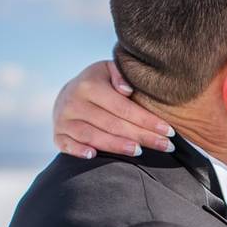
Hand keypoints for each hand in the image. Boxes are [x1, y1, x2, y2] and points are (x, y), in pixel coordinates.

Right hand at [52, 60, 175, 158]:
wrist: (70, 92)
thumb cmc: (100, 83)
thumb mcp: (109, 70)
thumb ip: (120, 75)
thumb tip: (127, 90)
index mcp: (89, 86)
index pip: (124, 108)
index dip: (147, 120)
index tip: (168, 131)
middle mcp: (73, 102)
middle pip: (113, 124)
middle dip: (142, 136)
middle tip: (165, 146)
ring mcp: (63, 120)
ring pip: (93, 136)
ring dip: (117, 146)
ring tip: (140, 152)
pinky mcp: (57, 134)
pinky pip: (67, 145)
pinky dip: (79, 151)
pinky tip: (94, 156)